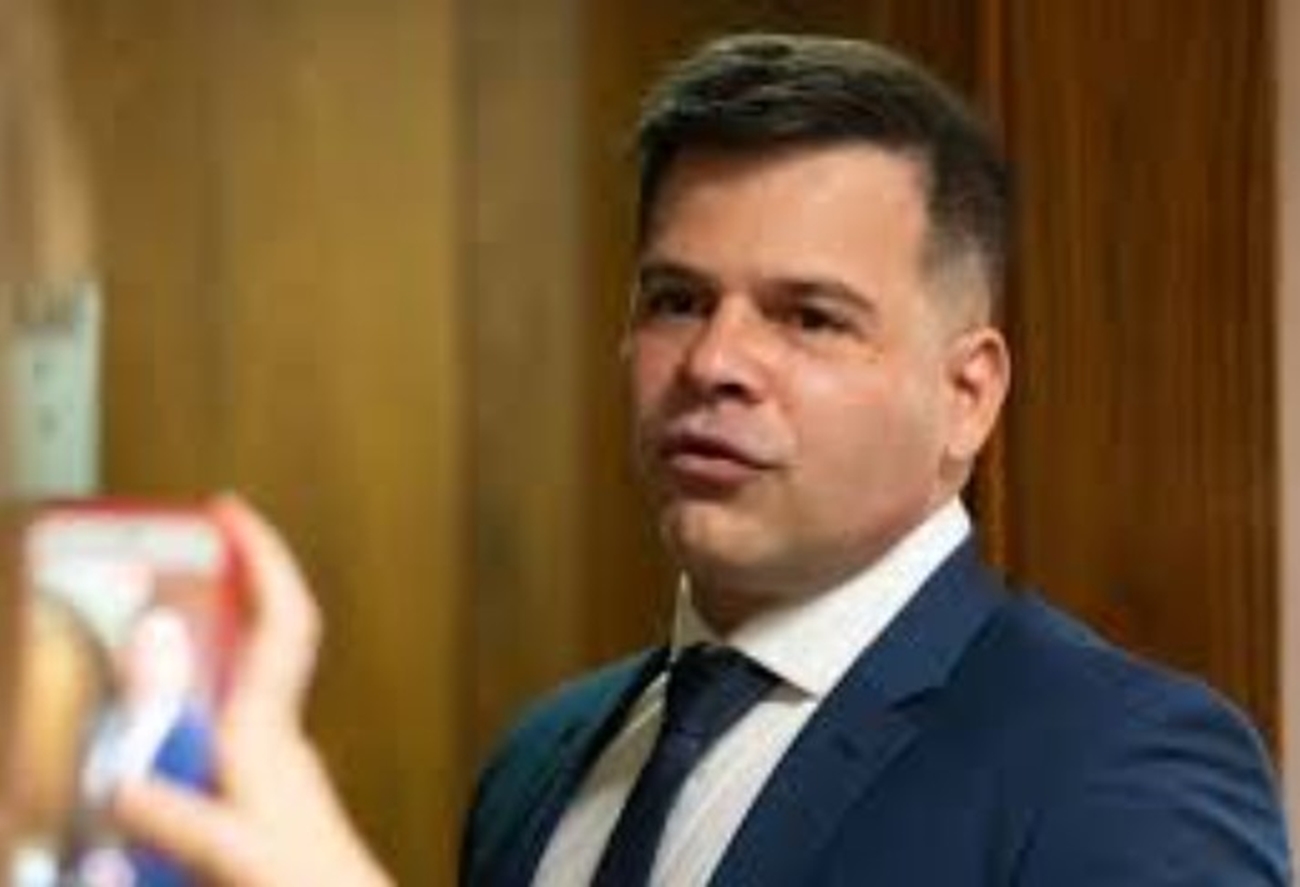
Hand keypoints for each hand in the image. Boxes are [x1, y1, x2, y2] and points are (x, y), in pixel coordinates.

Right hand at [111, 496, 391, 886]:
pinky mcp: (267, 790)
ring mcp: (275, 760)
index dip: (262, 558)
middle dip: (230, 582)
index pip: (281, 619)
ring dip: (211, 638)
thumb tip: (123, 784)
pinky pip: (231, 717)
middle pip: (264, 632)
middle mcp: (275, 735)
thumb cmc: (309, 884)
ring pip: (246, 674)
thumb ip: (178, 819)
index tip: (230, 509)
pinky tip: (165, 723)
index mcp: (266, 733)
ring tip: (156, 625)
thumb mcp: (235, 855)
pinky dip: (198, 699)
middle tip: (185, 549)